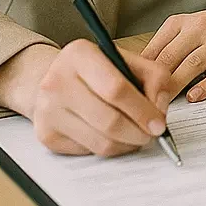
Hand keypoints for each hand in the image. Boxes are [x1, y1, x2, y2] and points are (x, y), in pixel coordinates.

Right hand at [30, 40, 173, 156]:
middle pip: (109, 120)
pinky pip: (88, 152)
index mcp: (80, 54)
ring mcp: (48, 110)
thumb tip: (159, 107)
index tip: (159, 123)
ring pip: (100, 142)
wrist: (56, 79)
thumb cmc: (97, 70)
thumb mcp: (128, 60)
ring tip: (137, 136)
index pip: (116, 89)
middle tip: (152, 134)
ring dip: (127, 144)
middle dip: (138, 132)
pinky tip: (115, 137)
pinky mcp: (46, 135)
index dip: (143, 110)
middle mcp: (57, 81)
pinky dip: (109, 149)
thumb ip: (154, 76)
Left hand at [141, 1, 205, 101]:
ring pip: (193, 66)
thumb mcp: (188, 27)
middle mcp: (201, 29)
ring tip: (162, 105)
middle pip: (170, 58)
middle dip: (153, 83)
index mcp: (183, 23)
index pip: (155, 48)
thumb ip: (166, 47)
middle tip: (141, 103)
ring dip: (175, 87)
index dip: (140, 72)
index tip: (131, 89)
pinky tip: (194, 97)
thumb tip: (139, 75)